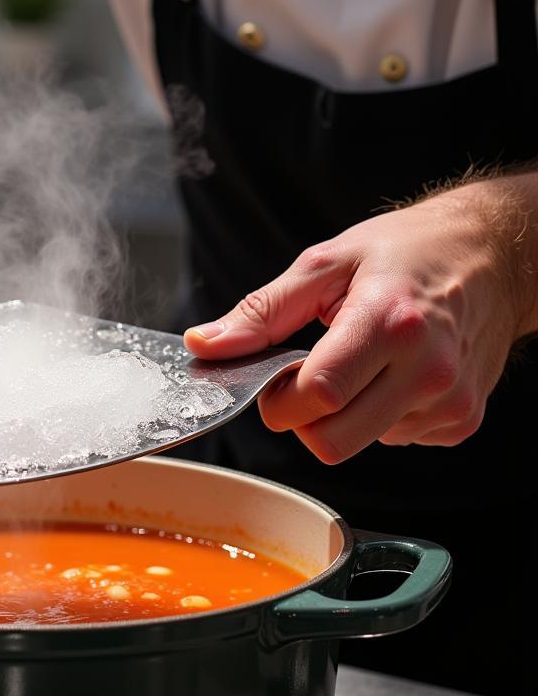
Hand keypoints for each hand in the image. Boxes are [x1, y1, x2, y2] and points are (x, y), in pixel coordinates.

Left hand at [183, 183, 534, 462]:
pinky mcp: (463, 420)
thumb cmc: (404, 251)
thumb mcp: (324, 264)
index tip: (273, 379)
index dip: (278, 399)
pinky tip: (392, 374)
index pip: (317, 396)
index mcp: (389, 323)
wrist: (491, 256)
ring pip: (361, 444)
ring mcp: (450, 401)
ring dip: (344, 414)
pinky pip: (395, 440)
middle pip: (333, 441)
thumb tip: (204, 346)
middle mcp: (427, 370)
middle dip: (302, 418)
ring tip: (363, 361)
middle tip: (305, 378)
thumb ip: (261, 312)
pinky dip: (379, 416)